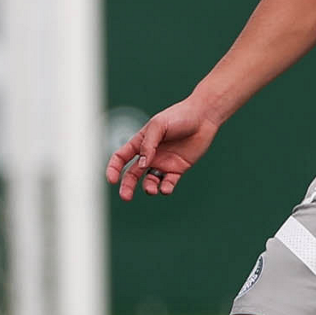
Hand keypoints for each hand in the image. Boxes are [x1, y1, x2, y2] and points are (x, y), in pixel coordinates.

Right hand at [105, 97, 220, 200]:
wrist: (203, 118)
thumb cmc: (179, 117)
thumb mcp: (158, 126)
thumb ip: (148, 145)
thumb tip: (142, 165)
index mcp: (140, 142)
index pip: (121, 157)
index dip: (114, 169)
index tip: (112, 180)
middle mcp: (150, 155)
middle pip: (132, 174)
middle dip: (127, 187)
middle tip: (125, 197)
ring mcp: (163, 163)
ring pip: (150, 181)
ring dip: (148, 188)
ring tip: (151, 189)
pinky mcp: (178, 169)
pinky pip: (168, 183)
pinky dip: (165, 188)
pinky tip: (165, 188)